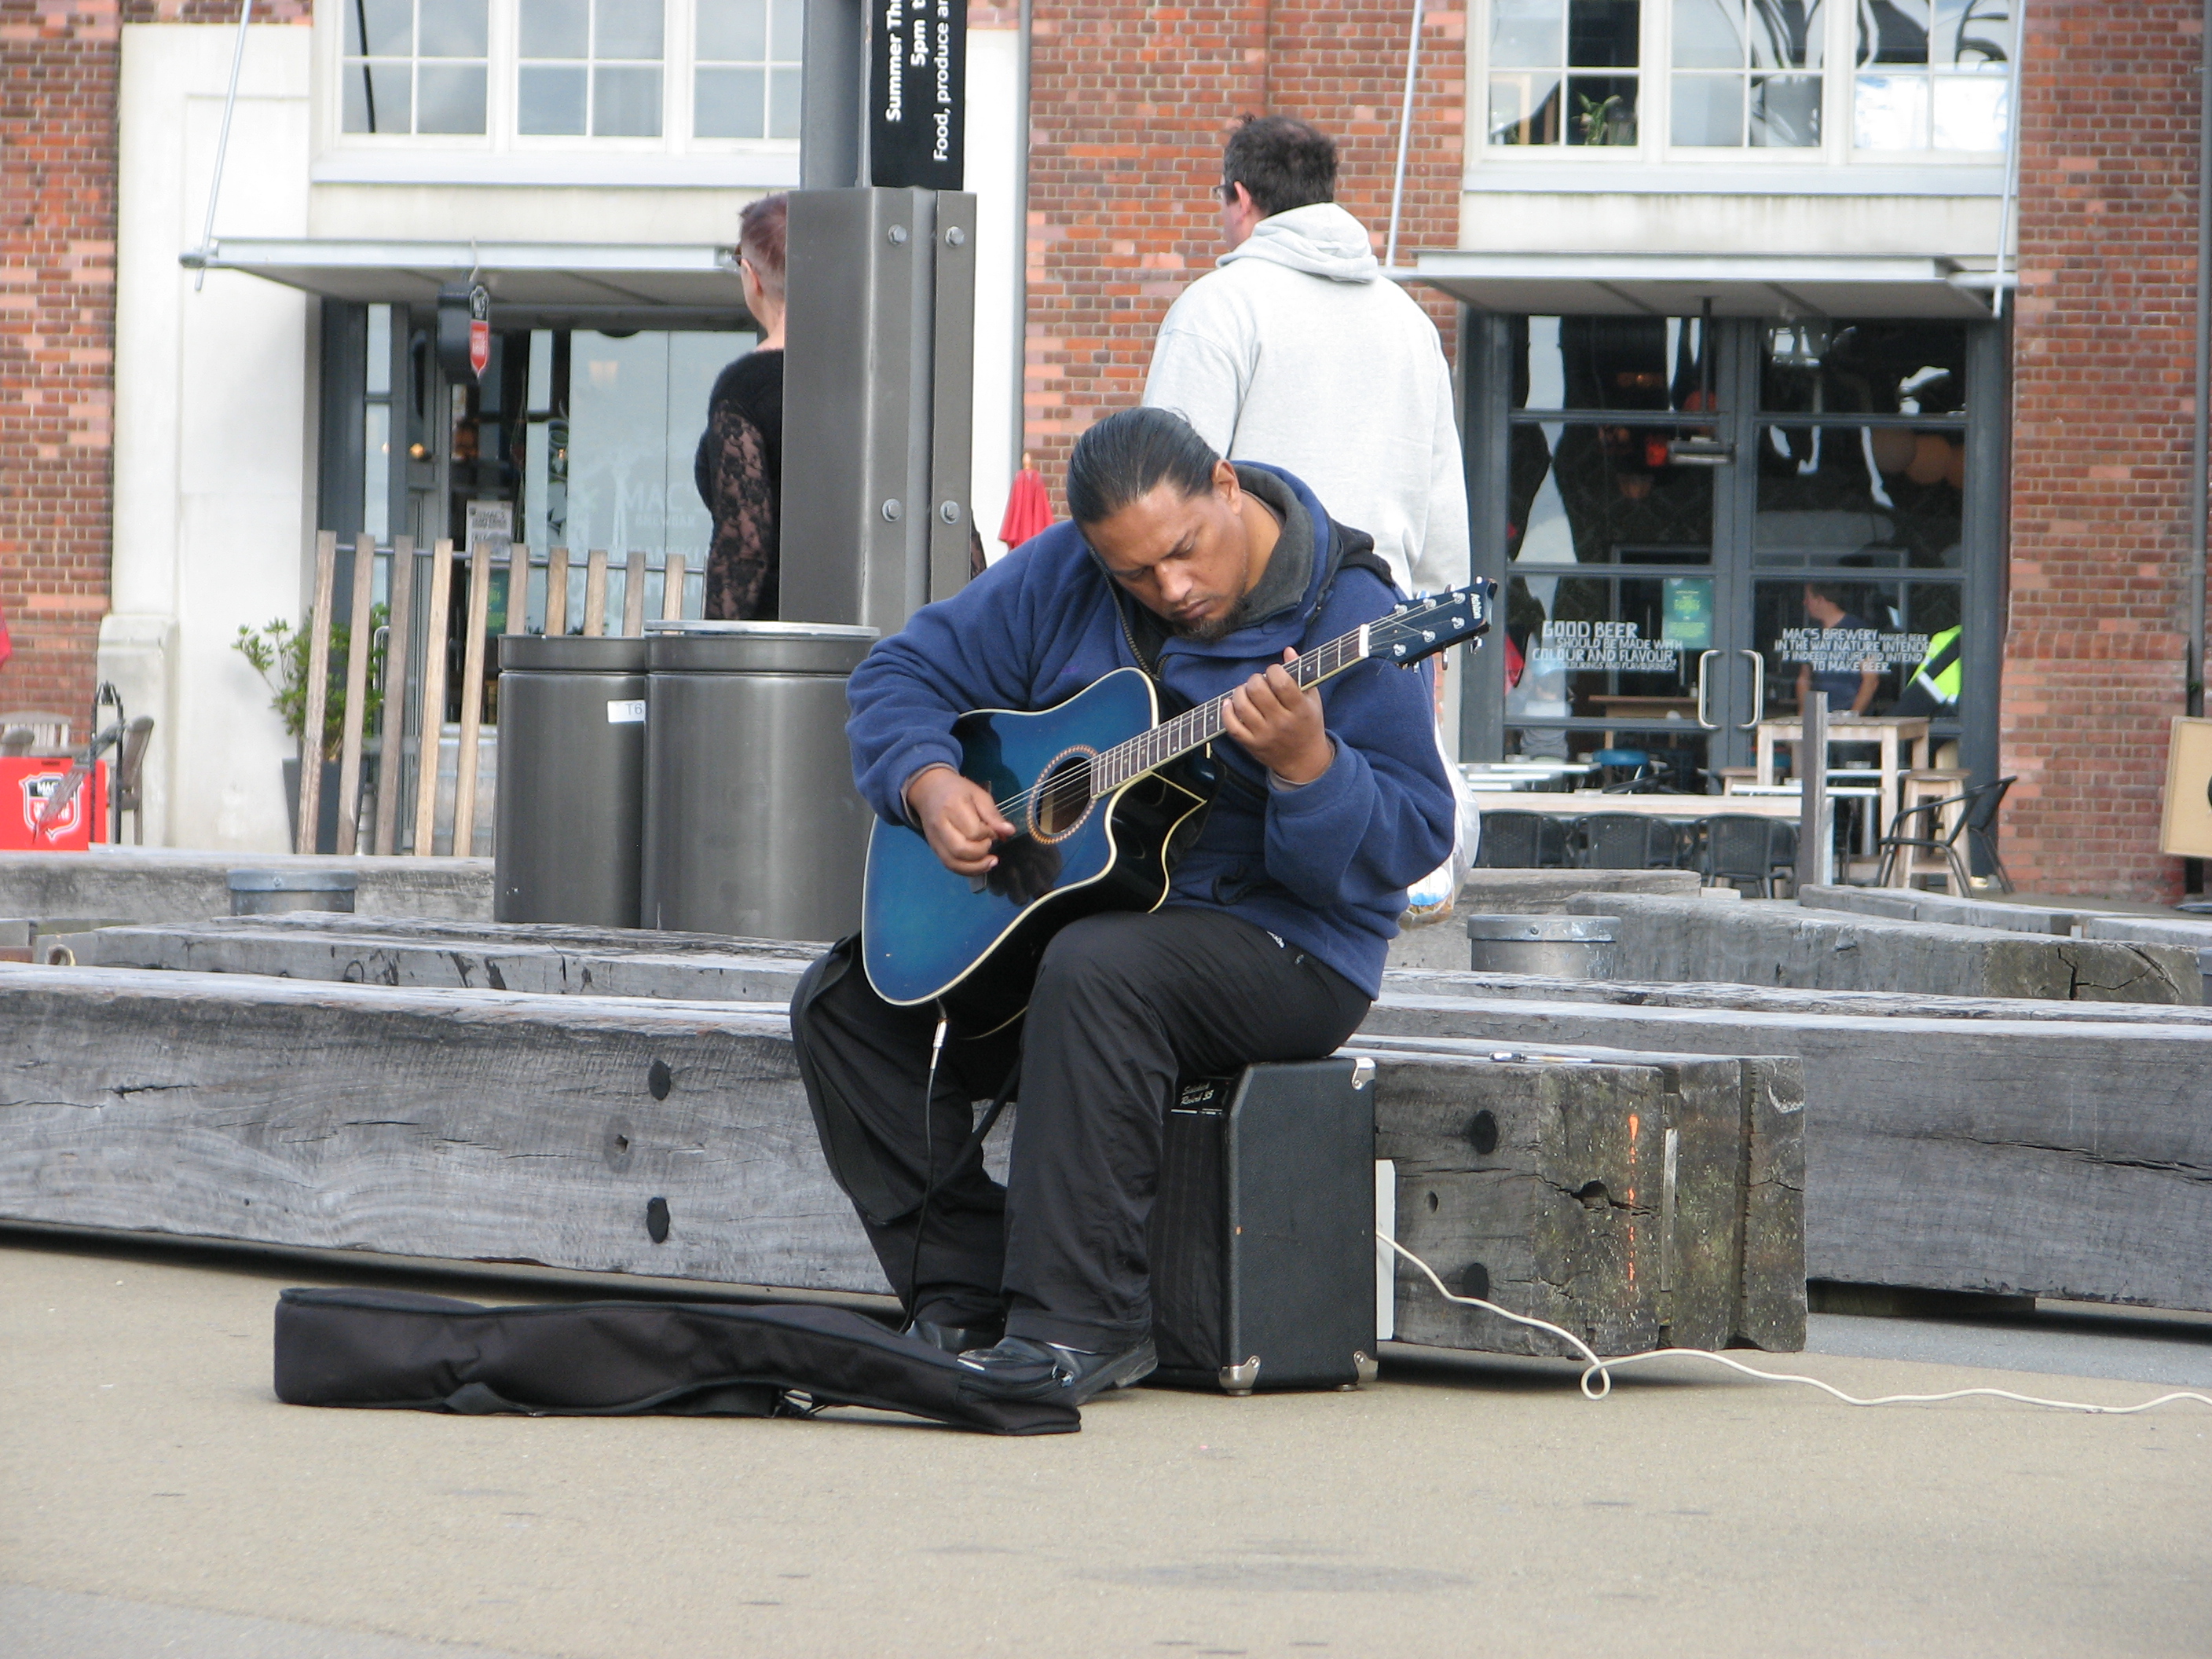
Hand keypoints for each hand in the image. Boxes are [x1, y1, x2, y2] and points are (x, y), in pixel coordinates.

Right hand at [904, 765, 1015, 875]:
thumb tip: (1010, 832)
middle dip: (981, 852)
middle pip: (961, 850)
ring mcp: (935, 839)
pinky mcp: (934, 848)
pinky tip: (979, 865)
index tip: (992, 830)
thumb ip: (993, 815)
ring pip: (953, 863)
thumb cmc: (957, 790)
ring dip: (976, 867)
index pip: (973, 831)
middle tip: (989, 843)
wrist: (929, 789)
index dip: (988, 835)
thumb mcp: (979, 795)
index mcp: (953, 807)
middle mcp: (941, 826)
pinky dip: (966, 870)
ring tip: (991, 861)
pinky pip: (949, 865)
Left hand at [1222, 648, 1330, 784]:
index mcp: (1300, 709)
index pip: (1281, 683)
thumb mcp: (1312, 699)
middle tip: (1258, 682)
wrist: (1304, 761)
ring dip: (1239, 692)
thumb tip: (1288, 650)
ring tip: (1245, 691)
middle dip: (1254, 679)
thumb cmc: (1308, 724)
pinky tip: (1230, 704)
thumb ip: (1301, 674)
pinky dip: (1227, 712)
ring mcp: (1265, 735)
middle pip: (1258, 692)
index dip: (1273, 670)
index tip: (1274, 671)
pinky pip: (1232, 726)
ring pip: (1242, 707)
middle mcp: (1282, 723)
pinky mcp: (1251, 745)